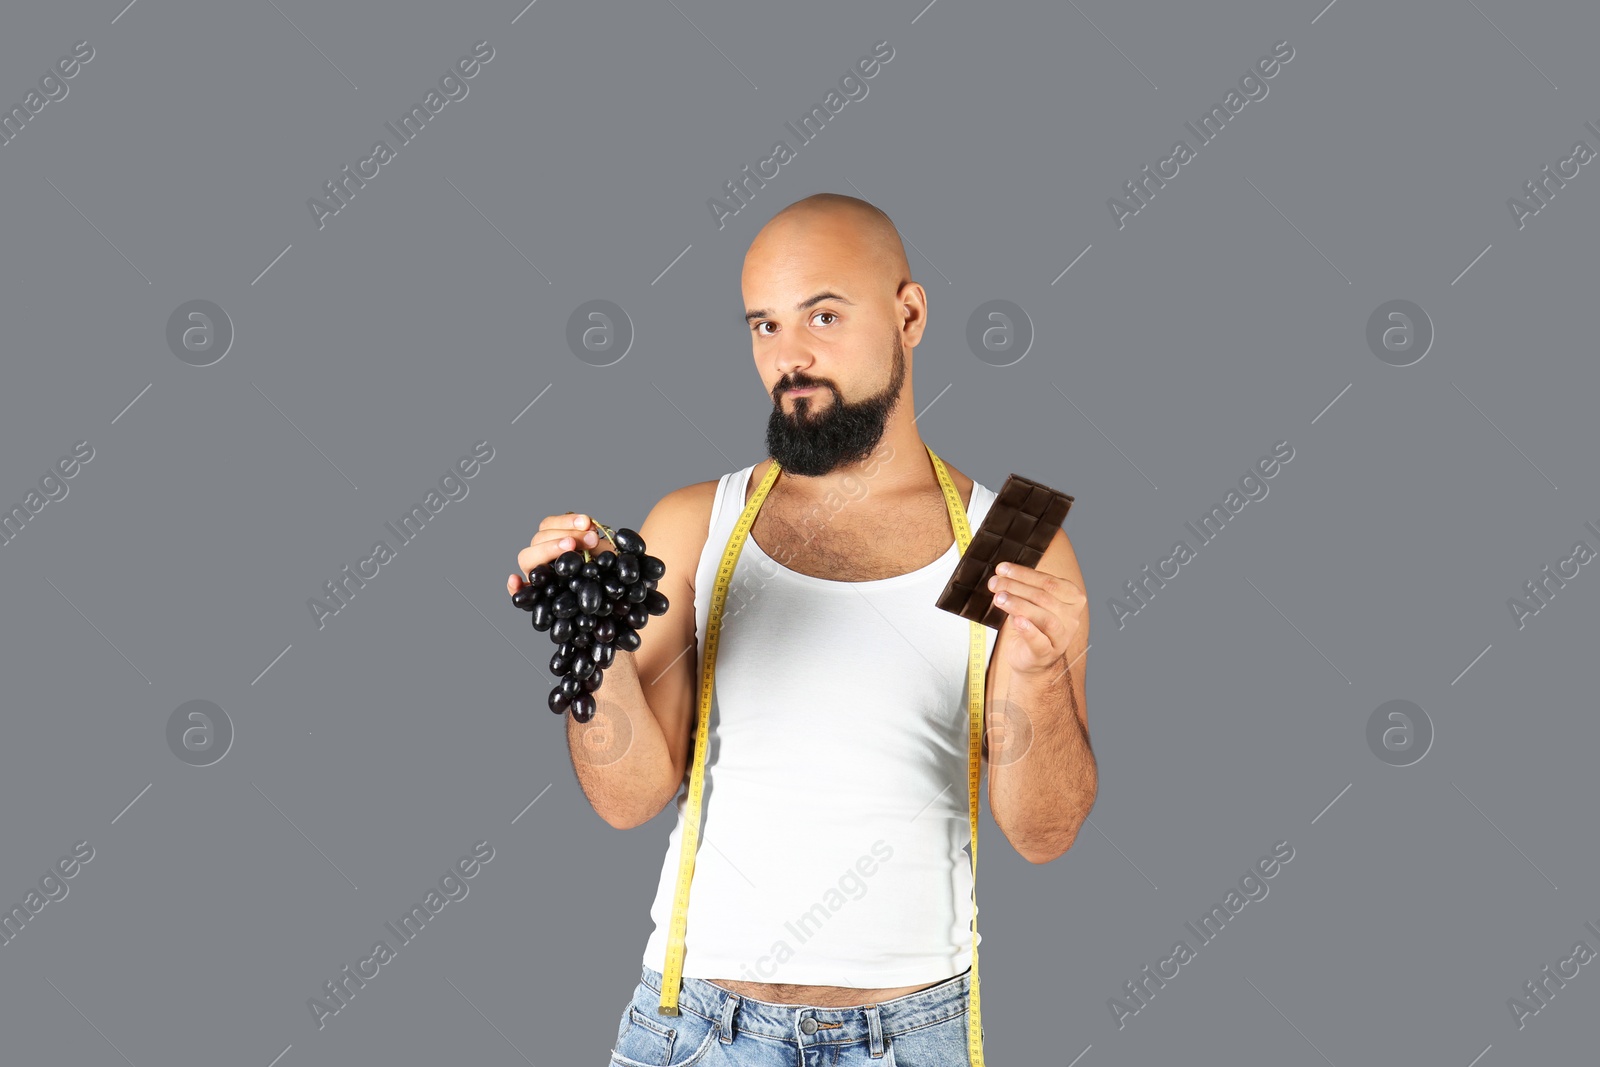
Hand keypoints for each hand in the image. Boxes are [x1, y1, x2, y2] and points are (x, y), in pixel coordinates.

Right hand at [506, 512, 615, 596]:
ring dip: (548, 549)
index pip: (548, 525)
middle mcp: (542, 557)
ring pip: (527, 557)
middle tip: (590, 537)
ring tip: (572, 546)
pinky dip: (515, 587)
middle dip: (565, 533)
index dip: (566, 521)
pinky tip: (516, 581)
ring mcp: (537, 576)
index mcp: (554, 541)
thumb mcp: (603, 551)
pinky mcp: (538, 597)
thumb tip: (587, 526)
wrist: (616, 593)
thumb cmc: (607, 569)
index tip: (587, 522)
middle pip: (539, 538)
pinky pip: (520, 594)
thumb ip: (591, 539)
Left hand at [987, 561, 1085, 675]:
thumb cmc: (1032, 625)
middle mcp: (1071, 618)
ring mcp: (1062, 637)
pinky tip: (1016, 620)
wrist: (1031, 657)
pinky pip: (1040, 641)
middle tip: (995, 583)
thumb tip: (1001, 574)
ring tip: (999, 598)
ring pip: (1044, 618)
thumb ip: (1022, 588)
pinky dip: (1028, 629)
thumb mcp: (1030, 602)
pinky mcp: (1047, 653)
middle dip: (1016, 587)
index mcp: (1072, 599)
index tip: (1002, 569)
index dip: (1024, 573)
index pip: (1049, 581)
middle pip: (1044, 597)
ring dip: (1019, 605)